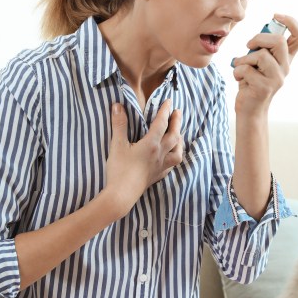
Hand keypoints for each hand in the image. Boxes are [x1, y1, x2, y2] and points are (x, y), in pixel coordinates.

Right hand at [105, 99, 183, 214]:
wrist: (121, 195)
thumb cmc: (119, 170)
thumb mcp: (117, 145)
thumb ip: (119, 124)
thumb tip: (118, 105)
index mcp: (151, 144)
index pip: (162, 123)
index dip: (166, 111)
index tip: (169, 102)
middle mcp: (160, 154)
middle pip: (174, 135)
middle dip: (177, 122)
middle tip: (178, 113)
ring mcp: (161, 166)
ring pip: (178, 151)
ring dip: (180, 140)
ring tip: (179, 133)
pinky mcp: (159, 175)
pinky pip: (172, 164)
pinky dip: (175, 156)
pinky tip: (172, 155)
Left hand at [230, 13, 297, 115]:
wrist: (250, 109)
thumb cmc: (251, 81)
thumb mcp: (258, 61)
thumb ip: (263, 46)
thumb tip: (262, 30)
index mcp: (286, 58)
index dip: (291, 21)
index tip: (275, 16)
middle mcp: (285, 67)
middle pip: (279, 41)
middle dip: (258, 38)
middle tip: (248, 45)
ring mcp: (277, 79)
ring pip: (260, 55)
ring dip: (243, 58)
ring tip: (240, 66)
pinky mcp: (264, 88)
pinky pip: (246, 69)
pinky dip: (236, 71)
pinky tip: (238, 78)